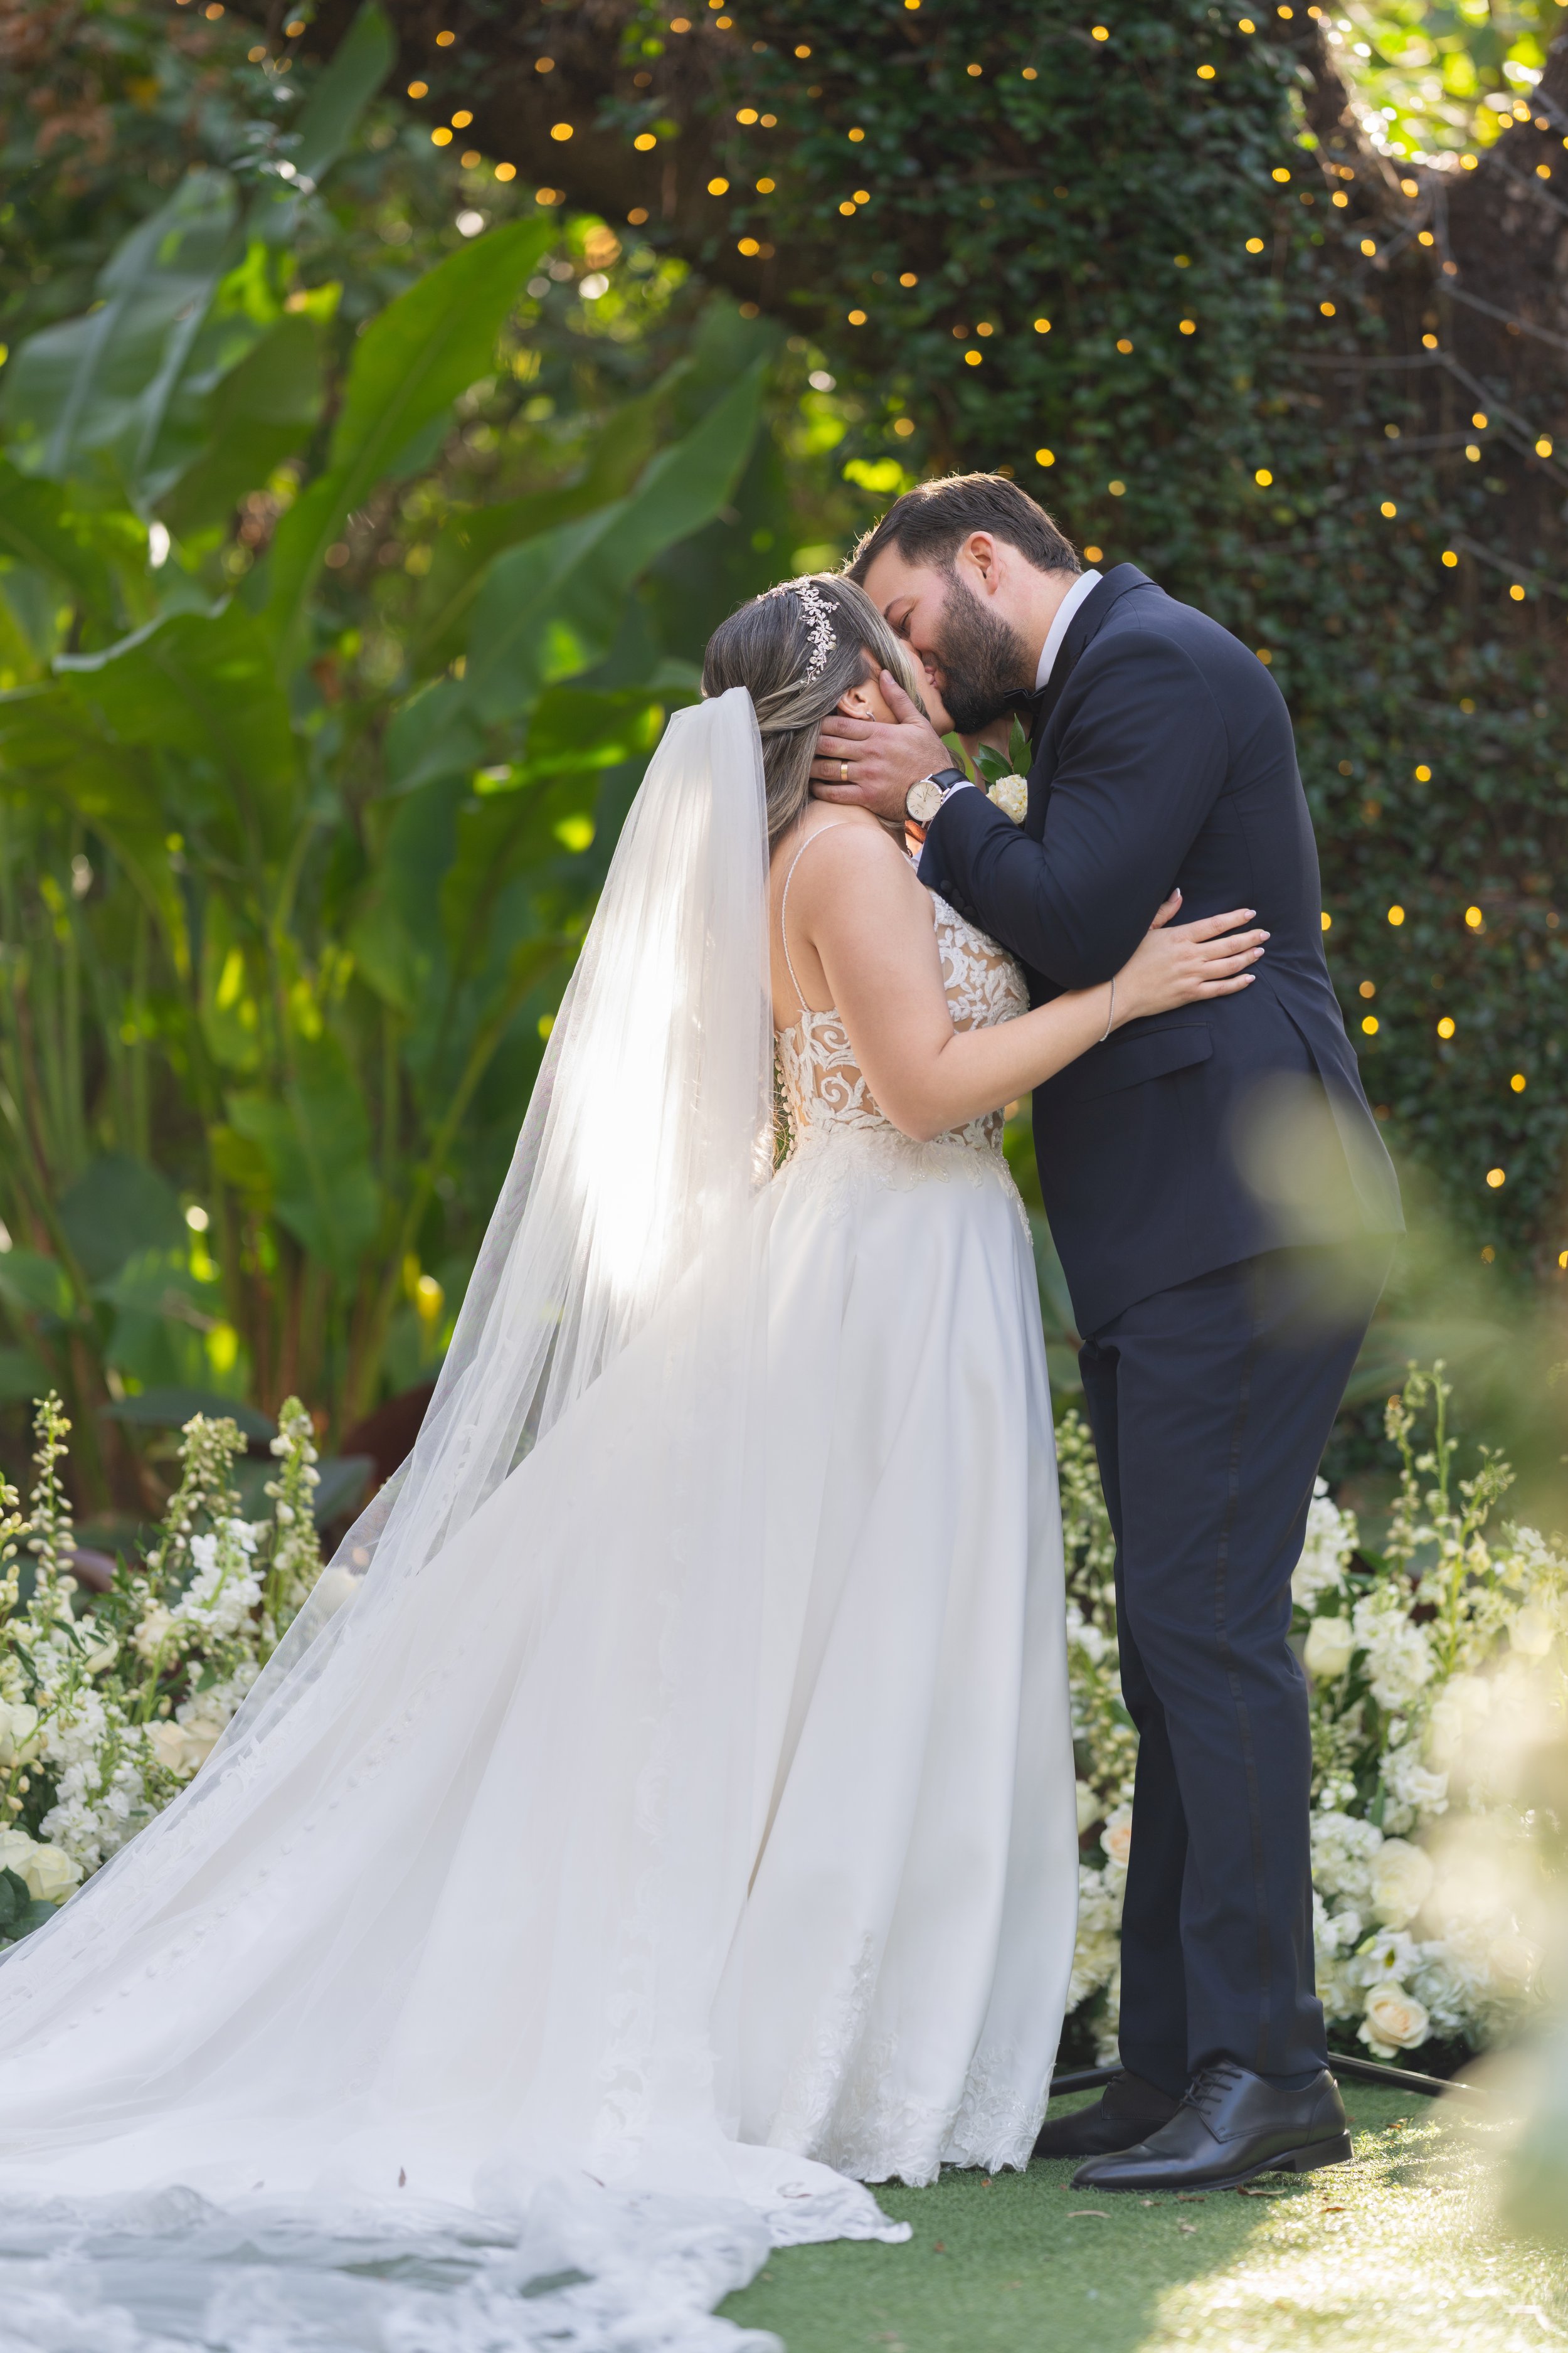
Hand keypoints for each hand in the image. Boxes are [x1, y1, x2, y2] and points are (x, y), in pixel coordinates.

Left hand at [810, 671, 952, 823]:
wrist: (940, 791)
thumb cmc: (930, 757)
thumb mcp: (918, 723)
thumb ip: (898, 699)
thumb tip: (885, 673)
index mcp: (879, 734)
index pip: (840, 725)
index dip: (820, 725)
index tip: (810, 725)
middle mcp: (869, 754)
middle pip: (828, 745)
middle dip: (811, 744)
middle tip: (799, 744)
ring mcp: (867, 776)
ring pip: (828, 769)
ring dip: (811, 767)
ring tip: (802, 765)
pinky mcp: (867, 798)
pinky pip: (836, 794)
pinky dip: (821, 790)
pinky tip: (814, 786)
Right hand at [1111, 891, 1268, 1026]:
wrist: (1117, 993)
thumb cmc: (1127, 960)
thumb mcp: (1144, 930)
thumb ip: (1165, 911)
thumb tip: (1179, 893)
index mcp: (1179, 937)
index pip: (1215, 924)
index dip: (1235, 918)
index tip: (1250, 913)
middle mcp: (1190, 956)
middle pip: (1228, 945)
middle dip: (1249, 937)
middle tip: (1264, 933)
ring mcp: (1192, 976)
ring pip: (1228, 966)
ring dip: (1247, 957)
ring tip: (1260, 951)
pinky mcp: (1190, 995)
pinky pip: (1221, 989)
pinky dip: (1237, 983)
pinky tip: (1249, 978)